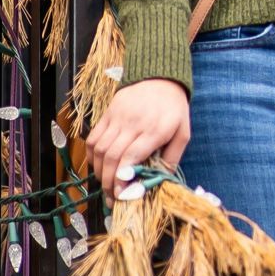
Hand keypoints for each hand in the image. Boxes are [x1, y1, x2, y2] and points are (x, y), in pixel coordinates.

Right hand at [85, 77, 189, 200]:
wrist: (159, 77)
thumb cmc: (173, 108)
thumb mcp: (182, 133)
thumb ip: (172, 158)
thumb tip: (159, 182)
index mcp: (155, 129)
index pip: (131, 157)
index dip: (123, 179)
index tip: (122, 195)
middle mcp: (133, 123)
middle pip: (112, 157)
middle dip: (109, 182)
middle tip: (112, 198)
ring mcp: (117, 117)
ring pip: (99, 149)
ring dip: (99, 171)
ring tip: (106, 185)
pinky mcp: (107, 113)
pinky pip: (93, 138)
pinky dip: (92, 156)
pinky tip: (98, 166)